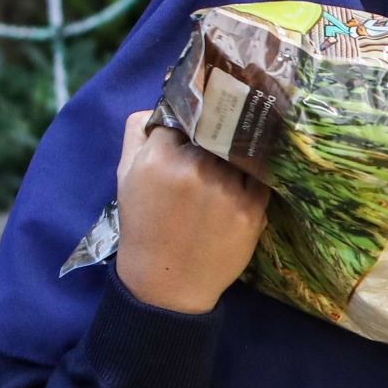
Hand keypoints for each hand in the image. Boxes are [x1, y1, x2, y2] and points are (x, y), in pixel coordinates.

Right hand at [113, 108, 267, 314]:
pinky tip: (246, 180)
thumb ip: (138, 132)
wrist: (167, 285)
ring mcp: (227, 189)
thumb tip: (164, 103)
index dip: (192, 117)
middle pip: (218, 129)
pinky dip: (255, 174)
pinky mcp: (252, 209)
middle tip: (216, 140)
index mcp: (160, 157)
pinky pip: (261, 176)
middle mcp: (196, 168)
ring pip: (241, 150)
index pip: (187, 113)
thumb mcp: (125, 177)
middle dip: (216, 132)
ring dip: (237, 152)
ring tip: (228, 164)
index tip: (197, 122)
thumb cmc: (144, 227)